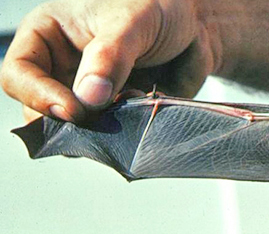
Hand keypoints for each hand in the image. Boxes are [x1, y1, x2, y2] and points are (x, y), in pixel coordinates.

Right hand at [0, 0, 217, 121]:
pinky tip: (146, 105)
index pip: (18, 74)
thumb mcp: (131, 20)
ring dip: (104, 128)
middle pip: (44, 111)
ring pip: (78, 131)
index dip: (39, 97)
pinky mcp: (118, 113)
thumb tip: (88, 98)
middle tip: (106, 115)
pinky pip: (113, 136)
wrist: (200, 24)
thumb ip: (109, 56)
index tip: (75, 110)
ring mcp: (90, 95)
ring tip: (134, 99)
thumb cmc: (159, 6)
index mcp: (49, 36)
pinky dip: (128, 131)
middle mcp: (63, 69)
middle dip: (73, 120)